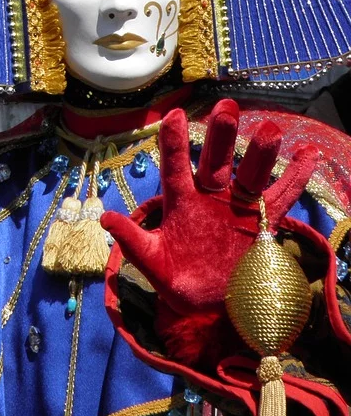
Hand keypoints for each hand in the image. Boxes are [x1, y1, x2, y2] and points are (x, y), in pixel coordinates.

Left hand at [101, 100, 318, 362]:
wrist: (212, 307)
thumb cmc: (178, 280)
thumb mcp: (154, 265)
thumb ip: (134, 243)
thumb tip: (106, 218)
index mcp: (180, 202)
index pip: (175, 166)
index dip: (174, 142)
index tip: (174, 114)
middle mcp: (210, 195)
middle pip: (216, 160)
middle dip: (221, 135)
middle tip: (227, 108)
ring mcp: (238, 205)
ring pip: (250, 173)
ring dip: (260, 152)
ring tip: (270, 130)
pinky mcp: (263, 221)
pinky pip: (282, 196)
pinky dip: (296, 176)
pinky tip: (309, 153)